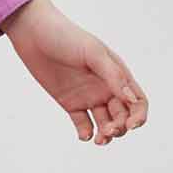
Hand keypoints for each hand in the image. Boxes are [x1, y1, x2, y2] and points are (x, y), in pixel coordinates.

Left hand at [0, 0, 147, 145]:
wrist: (34, 33)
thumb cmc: (67, 36)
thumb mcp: (93, 53)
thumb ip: (113, 76)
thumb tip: (131, 99)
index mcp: (117, 75)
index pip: (137, 101)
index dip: (139, 116)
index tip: (131, 126)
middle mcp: (106, 88)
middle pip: (122, 116)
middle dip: (120, 128)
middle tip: (108, 131)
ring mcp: (88, 96)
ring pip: (105, 123)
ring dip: (106, 134)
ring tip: (98, 139)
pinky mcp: (70, 103)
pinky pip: (83, 124)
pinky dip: (86, 133)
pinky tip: (84, 135)